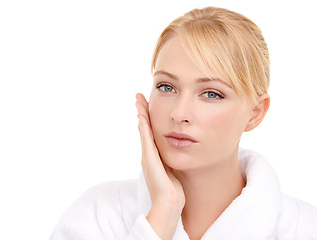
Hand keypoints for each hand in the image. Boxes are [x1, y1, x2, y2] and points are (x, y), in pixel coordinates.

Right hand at [135, 93, 184, 239]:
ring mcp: (148, 156)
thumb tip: (178, 151)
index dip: (149, 118)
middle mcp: (149, 154)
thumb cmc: (173, 190)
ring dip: (141, 114)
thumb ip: (171, 160)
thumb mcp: (172, 170)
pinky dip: (144, 126)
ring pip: (143, 130)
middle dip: (142, 112)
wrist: (169, 203)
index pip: (150, 132)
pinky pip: (146, 139)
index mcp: (154, 156)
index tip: (148, 105)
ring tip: (138, 100)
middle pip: (144, 128)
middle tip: (139, 97)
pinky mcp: (150, 159)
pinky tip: (143, 115)